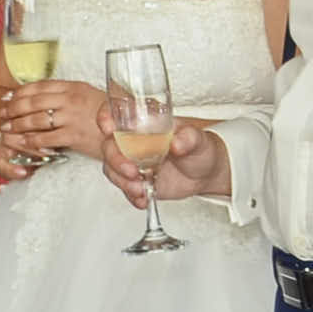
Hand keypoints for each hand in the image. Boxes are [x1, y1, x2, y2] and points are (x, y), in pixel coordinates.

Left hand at [0, 78, 106, 160]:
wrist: (127, 131)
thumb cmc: (108, 114)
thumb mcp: (90, 95)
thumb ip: (69, 94)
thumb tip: (47, 96)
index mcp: (74, 86)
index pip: (40, 85)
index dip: (21, 91)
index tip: (9, 96)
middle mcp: (71, 99)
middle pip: (34, 101)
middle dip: (13, 108)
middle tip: (2, 113)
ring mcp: (71, 117)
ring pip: (35, 119)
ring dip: (17, 125)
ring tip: (6, 129)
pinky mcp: (73, 136)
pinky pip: (45, 138)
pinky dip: (30, 141)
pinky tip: (22, 143)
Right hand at [95, 108, 228, 207]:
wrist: (205, 173)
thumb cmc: (199, 148)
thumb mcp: (198, 140)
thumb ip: (189, 138)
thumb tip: (176, 142)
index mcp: (145, 121)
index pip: (117, 112)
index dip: (107, 117)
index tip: (109, 128)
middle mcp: (133, 139)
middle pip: (109, 145)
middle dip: (116, 160)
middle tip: (132, 172)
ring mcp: (132, 160)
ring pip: (111, 168)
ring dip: (122, 181)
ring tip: (141, 189)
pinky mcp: (134, 180)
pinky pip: (123, 188)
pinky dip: (131, 195)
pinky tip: (143, 199)